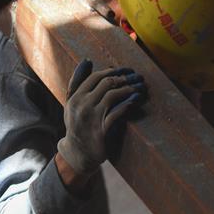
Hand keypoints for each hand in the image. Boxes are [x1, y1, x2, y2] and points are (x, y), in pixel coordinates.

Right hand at [57, 59, 145, 175]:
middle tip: (138, 76)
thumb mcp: (71, 104)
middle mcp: (81, 105)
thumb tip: (88, 60)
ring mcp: (91, 118)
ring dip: (130, 88)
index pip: (95, 77)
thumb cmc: (76, 125)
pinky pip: (118, 112)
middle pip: (106, 83)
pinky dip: (129, 103)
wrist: (77, 153)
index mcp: (75, 97)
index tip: (126, 70)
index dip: (113, 71)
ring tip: (141, 85)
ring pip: (113, 95)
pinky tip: (137, 98)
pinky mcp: (101, 130)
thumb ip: (77, 82)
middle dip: (125, 77)